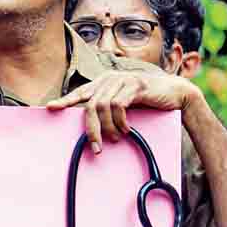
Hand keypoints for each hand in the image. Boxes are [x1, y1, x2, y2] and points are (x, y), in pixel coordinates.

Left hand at [46, 71, 204, 152]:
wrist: (176, 93)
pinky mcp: (135, 86)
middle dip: (92, 130)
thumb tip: (93, 127)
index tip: (50, 108)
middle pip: (90, 105)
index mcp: (105, 82)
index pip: (80, 92)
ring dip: (108, 128)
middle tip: (96, 148)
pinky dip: (120, 121)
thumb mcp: (125, 104)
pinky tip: (127, 129)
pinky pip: (119, 105)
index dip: (65, 100)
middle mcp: (110, 78)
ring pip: (103, 107)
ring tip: (117, 138)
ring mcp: (123, 80)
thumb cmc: (148, 101)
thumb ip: (109, 109)